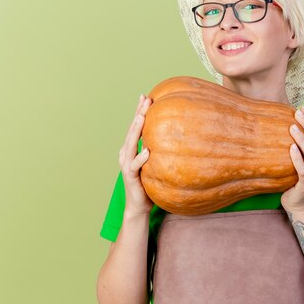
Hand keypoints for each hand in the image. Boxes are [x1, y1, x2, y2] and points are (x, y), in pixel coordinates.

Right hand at [118, 94, 152, 216]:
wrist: (139, 207)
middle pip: (131, 131)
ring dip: (136, 130)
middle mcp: (126, 154)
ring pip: (130, 145)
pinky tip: (147, 151)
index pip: (135, 127)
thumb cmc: (149, 184)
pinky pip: (135, 166)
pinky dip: (140, 158)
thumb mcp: (155, 164)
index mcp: (131, 150)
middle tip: (145, 99)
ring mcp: (127, 165)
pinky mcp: (131, 177)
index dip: (140, 111)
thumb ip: (160, 150)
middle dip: (138, 114)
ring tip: (142, 117)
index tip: (146, 96)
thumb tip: (178, 136)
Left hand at [280, 106, 303, 212]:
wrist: (298, 206)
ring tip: (293, 127)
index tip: (303, 108)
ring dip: (303, 140)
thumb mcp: (302, 162)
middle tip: (298, 113)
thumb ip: (301, 148)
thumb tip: (288, 126)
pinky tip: (291, 148)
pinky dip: (298, 158)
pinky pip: (303, 170)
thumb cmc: (296, 181)